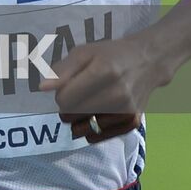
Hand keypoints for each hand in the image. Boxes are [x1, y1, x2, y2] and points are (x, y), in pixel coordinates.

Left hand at [41, 35, 166, 142]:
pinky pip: (100, 136)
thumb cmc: (110, 55)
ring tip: (84, 107)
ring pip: (86, 127)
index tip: (66, 88)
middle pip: (74, 113)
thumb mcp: (84, 53)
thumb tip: (42, 88)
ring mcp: (127, 110)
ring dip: (78, 121)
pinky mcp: (133, 122)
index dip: (60, 95)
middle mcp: (118, 93)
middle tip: (76, 97)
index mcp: (103, 71)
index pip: (66, 98)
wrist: (147, 62)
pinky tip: (93, 119)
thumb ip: (62, 70)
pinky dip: (91, 130)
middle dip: (67, 108)